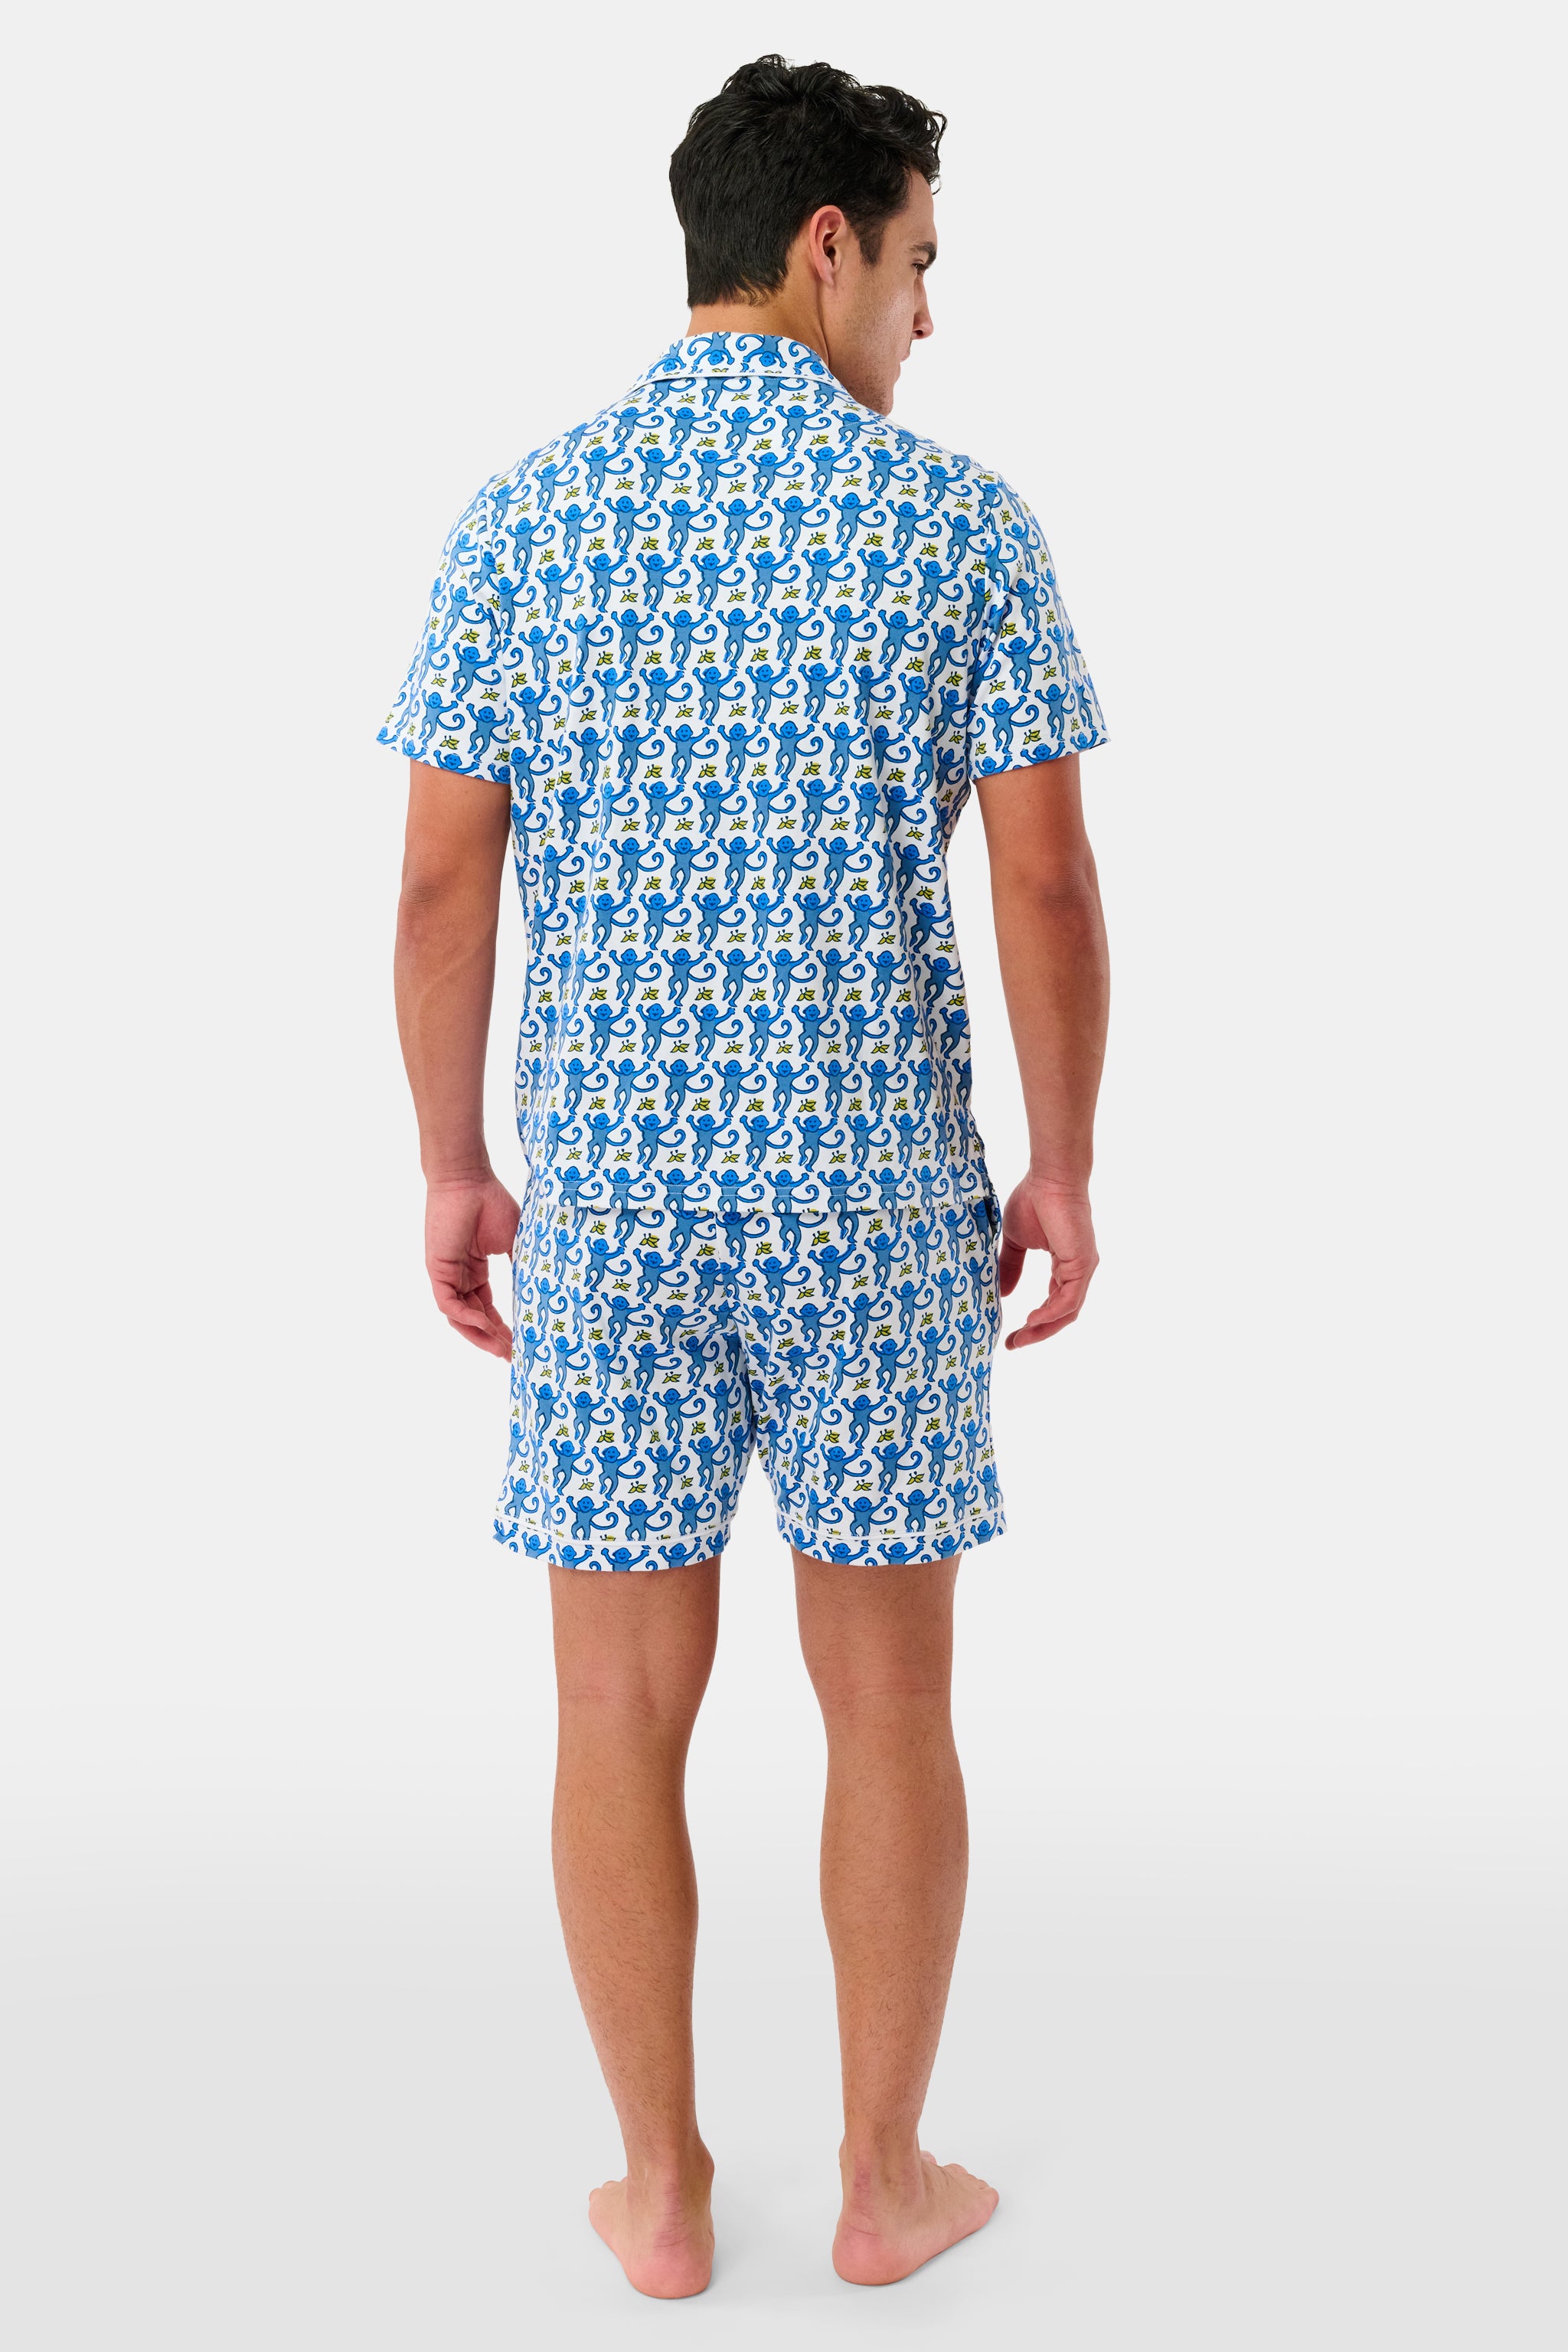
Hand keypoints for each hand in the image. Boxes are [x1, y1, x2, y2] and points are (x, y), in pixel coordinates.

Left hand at [423, 1173, 520, 1359]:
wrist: (469, 1180)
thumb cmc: (491, 1203)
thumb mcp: (514, 1242)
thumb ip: (521, 1267)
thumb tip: (539, 1291)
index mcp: (475, 1271)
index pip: (487, 1309)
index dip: (502, 1328)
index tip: (521, 1345)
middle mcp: (460, 1277)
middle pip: (474, 1319)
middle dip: (493, 1339)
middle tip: (514, 1356)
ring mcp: (447, 1275)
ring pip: (460, 1318)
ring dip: (480, 1336)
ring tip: (502, 1349)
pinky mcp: (438, 1270)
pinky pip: (449, 1304)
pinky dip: (466, 1318)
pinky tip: (484, 1325)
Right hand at [997, 1177, 1098, 1349]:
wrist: (1049, 1178)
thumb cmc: (1034, 1200)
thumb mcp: (1015, 1242)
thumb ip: (1010, 1267)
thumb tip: (1002, 1293)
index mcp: (1065, 1267)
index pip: (1053, 1304)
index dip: (1034, 1323)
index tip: (1010, 1336)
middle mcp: (1077, 1271)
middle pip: (1061, 1315)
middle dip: (1037, 1333)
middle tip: (1013, 1344)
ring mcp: (1083, 1268)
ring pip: (1067, 1311)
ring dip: (1043, 1328)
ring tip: (1020, 1337)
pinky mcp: (1083, 1263)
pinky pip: (1069, 1299)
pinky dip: (1052, 1313)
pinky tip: (1032, 1319)